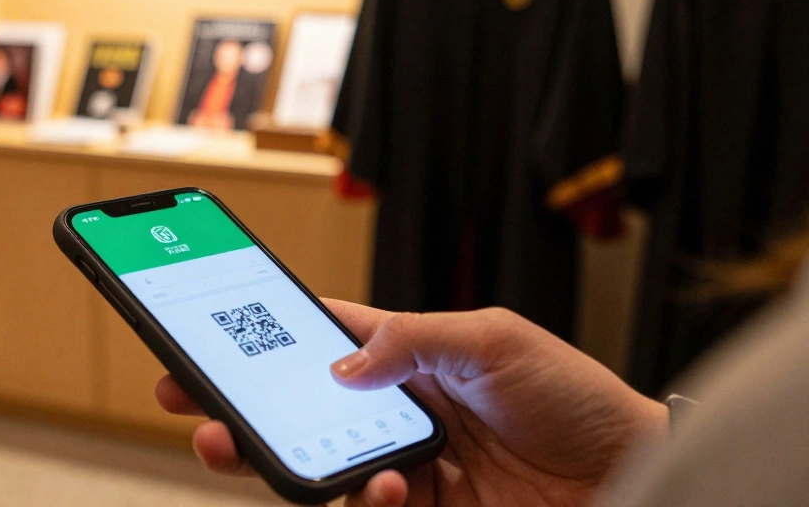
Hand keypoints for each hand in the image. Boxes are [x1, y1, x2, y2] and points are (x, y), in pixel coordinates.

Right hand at [156, 301, 667, 505]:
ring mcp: (405, 463)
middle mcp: (396, 408)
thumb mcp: (495, 340)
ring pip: (317, 462)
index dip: (261, 335)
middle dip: (238, 403)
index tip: (205, 334)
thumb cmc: (573, 394)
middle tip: (190, 404)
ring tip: (249, 448)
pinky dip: (364, 498)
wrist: (634, 473)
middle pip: (297, 405)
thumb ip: (413, 340)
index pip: (319, 338)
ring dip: (279, 456)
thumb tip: (338, 361)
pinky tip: (385, 485)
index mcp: (408, 353)